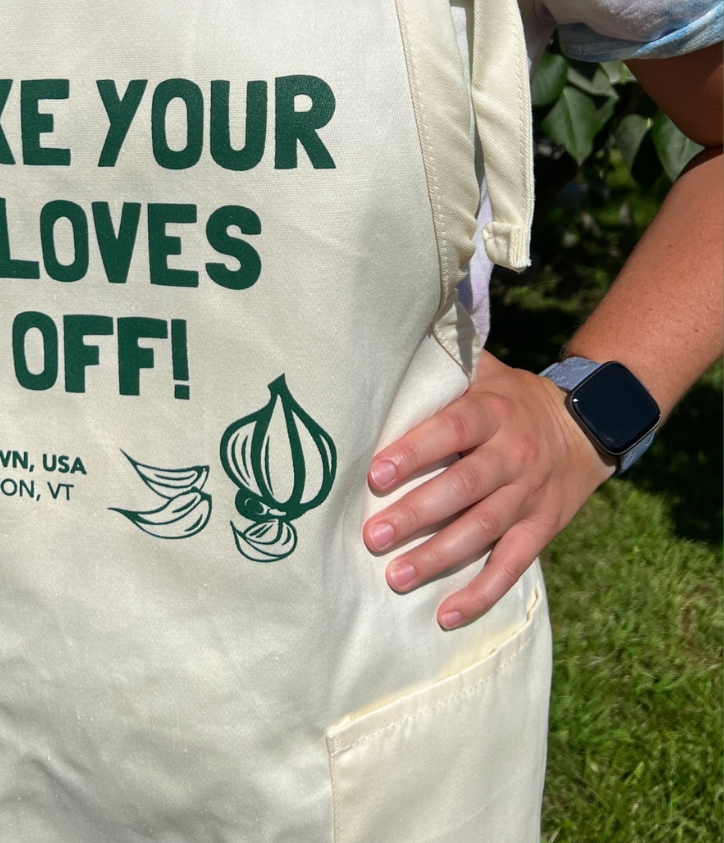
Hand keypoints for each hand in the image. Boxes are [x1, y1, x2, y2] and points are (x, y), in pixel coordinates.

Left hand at [363, 351, 612, 627]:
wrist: (586, 424)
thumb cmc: (510, 397)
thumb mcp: (485, 371)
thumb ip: (445, 364)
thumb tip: (389, 345)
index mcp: (493, 412)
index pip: (452, 429)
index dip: (416, 451)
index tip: (377, 474)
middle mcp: (513, 454)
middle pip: (464, 487)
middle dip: (417, 514)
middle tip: (373, 536)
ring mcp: (529, 495)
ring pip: (483, 531)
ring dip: (438, 558)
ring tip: (395, 577)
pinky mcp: (541, 528)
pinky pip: (512, 565)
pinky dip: (481, 593)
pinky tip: (446, 615)